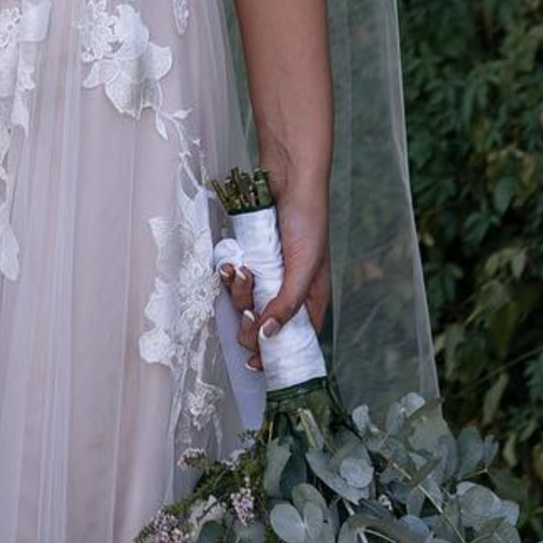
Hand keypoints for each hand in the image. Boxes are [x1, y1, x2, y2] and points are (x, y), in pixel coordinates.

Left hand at [219, 186, 330, 377]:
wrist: (289, 177)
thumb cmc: (308, 222)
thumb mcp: (303, 269)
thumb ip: (287, 305)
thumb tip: (266, 337)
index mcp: (311, 298)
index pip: (295, 338)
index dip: (277, 354)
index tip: (257, 365)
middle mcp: (289, 289)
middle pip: (265, 324)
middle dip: (251, 322)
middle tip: (246, 313)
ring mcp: (269, 273)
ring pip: (247, 301)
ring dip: (239, 293)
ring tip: (240, 273)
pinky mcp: (251, 257)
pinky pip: (236, 277)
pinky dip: (231, 275)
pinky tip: (231, 265)